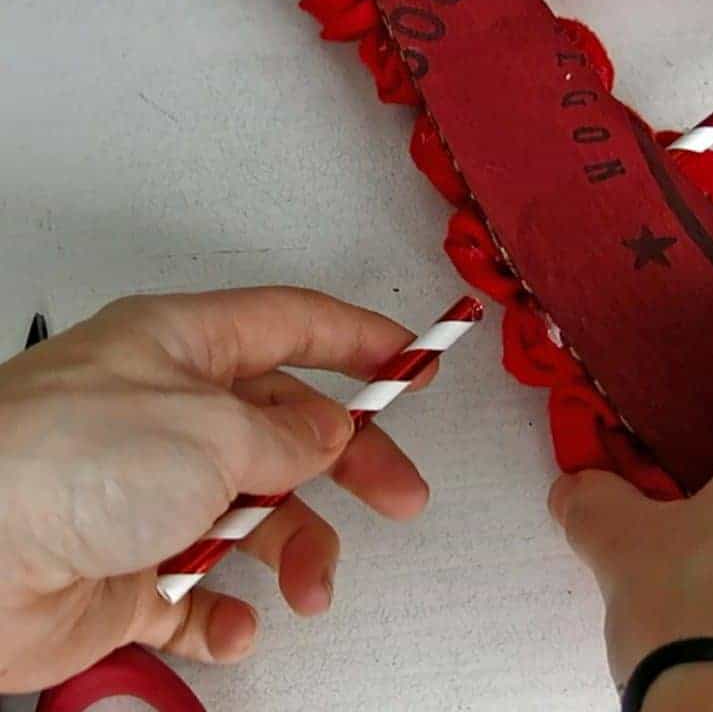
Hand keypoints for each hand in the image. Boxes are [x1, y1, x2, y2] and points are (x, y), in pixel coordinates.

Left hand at [0, 288, 435, 692]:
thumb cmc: (60, 460)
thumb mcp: (208, 428)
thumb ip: (285, 436)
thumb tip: (326, 439)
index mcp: (182, 350)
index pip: (291, 326)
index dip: (361, 340)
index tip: (415, 361)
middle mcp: (172, 417)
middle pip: (291, 431)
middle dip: (354, 466)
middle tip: (401, 495)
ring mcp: (153, 497)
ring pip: (259, 521)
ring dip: (297, 555)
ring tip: (308, 587)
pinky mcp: (132, 573)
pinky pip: (204, 596)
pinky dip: (227, 616)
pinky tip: (231, 622)